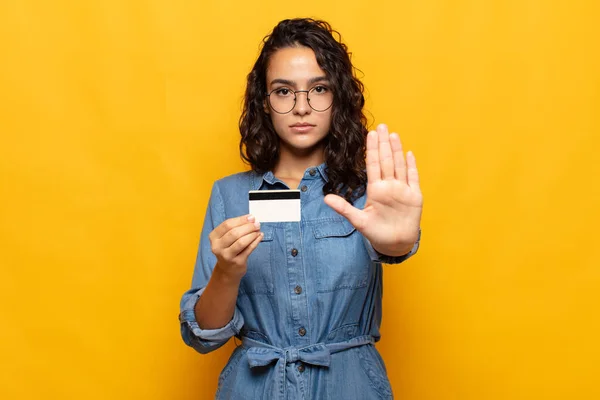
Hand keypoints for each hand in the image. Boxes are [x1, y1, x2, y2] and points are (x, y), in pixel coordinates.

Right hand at [209, 215, 262, 279]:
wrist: (227, 270)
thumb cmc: (228, 249)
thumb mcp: (226, 238)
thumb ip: (236, 227)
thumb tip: (251, 218)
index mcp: (213, 237)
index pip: (227, 225)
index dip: (240, 220)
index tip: (251, 217)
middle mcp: (217, 247)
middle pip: (234, 233)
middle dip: (248, 227)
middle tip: (257, 224)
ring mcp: (227, 256)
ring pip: (241, 242)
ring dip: (252, 234)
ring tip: (258, 230)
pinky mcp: (237, 262)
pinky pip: (248, 249)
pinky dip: (256, 241)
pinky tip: (260, 236)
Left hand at [324, 123, 422, 255]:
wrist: (395, 244)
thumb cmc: (376, 232)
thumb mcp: (358, 220)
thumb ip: (344, 208)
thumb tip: (325, 199)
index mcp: (375, 190)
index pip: (373, 165)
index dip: (372, 150)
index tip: (369, 135)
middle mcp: (389, 186)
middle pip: (386, 161)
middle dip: (384, 144)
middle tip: (382, 126)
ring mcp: (402, 190)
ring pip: (399, 166)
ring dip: (397, 151)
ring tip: (393, 135)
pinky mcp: (414, 197)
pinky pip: (413, 178)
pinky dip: (412, 167)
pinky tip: (409, 154)